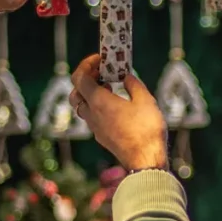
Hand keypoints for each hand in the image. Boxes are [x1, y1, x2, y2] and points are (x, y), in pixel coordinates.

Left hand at [70, 54, 167, 170]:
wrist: (146, 160)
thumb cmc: (146, 129)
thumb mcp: (145, 100)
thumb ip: (133, 84)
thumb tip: (125, 77)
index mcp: (99, 101)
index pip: (79, 78)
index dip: (86, 65)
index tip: (99, 60)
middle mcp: (92, 114)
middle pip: (75, 92)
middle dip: (85, 79)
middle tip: (102, 73)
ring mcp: (95, 127)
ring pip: (82, 106)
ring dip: (91, 94)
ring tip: (110, 88)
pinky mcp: (102, 137)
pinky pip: (92, 117)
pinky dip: (98, 106)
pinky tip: (117, 105)